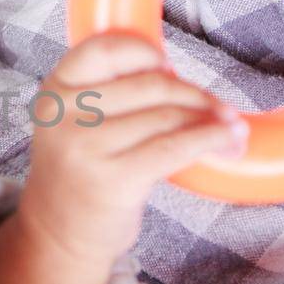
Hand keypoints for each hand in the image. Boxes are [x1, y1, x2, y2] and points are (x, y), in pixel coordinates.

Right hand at [16, 31, 247, 270]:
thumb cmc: (79, 175)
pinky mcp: (114, 179)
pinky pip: (176, 148)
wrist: (58, 235)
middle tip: (217, 107)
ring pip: (168, 116)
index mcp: (54, 92)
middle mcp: (64, 116)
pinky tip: (228, 142)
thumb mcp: (74, 123)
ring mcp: (86, 148)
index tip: (169, 67)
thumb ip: (107, 94)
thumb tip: (179, 78)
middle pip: (150, 85)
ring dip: (210, 120)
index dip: (144, 52)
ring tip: (229, 128)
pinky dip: (211, 140)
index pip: (104, 48)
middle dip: (194, 93)